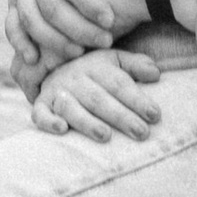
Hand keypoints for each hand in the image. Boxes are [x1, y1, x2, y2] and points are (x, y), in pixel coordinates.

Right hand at [6, 0, 149, 86]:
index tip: (110, 21)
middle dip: (79, 28)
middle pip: (51, 5)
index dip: (89, 4)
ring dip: (55, 41)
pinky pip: (12, 26)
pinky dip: (21, 43)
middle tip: (105, 41)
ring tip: (81, 52)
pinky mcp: (13, 4)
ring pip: (31, 19)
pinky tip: (35, 59)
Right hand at [33, 49, 163, 143]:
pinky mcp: (41, 104)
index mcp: (96, 66)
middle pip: (99, 99)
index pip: (118, 84)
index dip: (137, 99)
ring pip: (71, 107)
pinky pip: (40, 114)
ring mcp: (56, 92)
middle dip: (121, 116)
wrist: (51, 65)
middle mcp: (75, 78)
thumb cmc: (93, 71)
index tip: (154, 115)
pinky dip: (49, 122)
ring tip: (105, 136)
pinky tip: (62, 130)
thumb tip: (156, 73)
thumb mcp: (114, 61)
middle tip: (141, 132)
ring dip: (87, 122)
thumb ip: (135, 65)